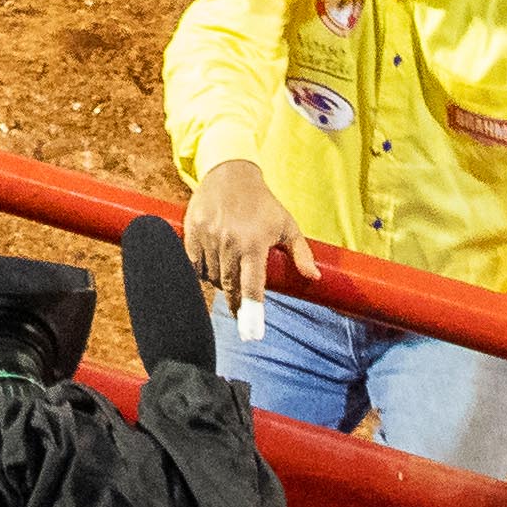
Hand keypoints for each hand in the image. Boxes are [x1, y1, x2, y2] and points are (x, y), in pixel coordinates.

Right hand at [181, 155, 299, 316]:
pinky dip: (202, 272)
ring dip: (220, 285)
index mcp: (254, 243)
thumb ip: (301, 253)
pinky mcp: (192, 230)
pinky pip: (193, 264)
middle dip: (235, 303)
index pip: (252, 287)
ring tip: (230, 276)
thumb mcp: (287, 224)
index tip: (251, 334)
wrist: (231, 172)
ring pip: (211, 277)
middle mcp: (229, 242)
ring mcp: (208, 236)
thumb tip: (314, 278)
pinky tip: (211, 268)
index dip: (251, 313)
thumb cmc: (263, 203)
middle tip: (240, 312)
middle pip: (230, 287)